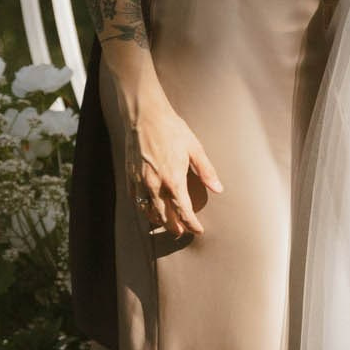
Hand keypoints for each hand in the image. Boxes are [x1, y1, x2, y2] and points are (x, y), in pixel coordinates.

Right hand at [119, 87, 222, 236]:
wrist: (145, 116)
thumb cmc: (172, 130)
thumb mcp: (195, 148)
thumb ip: (206, 171)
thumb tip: (218, 189)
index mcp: (173, 179)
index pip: (184, 211)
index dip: (192, 224)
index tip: (198, 230)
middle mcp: (155, 184)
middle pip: (165, 217)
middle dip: (175, 227)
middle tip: (182, 232)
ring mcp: (140, 182)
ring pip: (149, 211)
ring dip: (159, 221)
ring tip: (167, 225)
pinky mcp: (130, 177)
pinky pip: (136, 201)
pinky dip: (144, 209)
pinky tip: (150, 210)